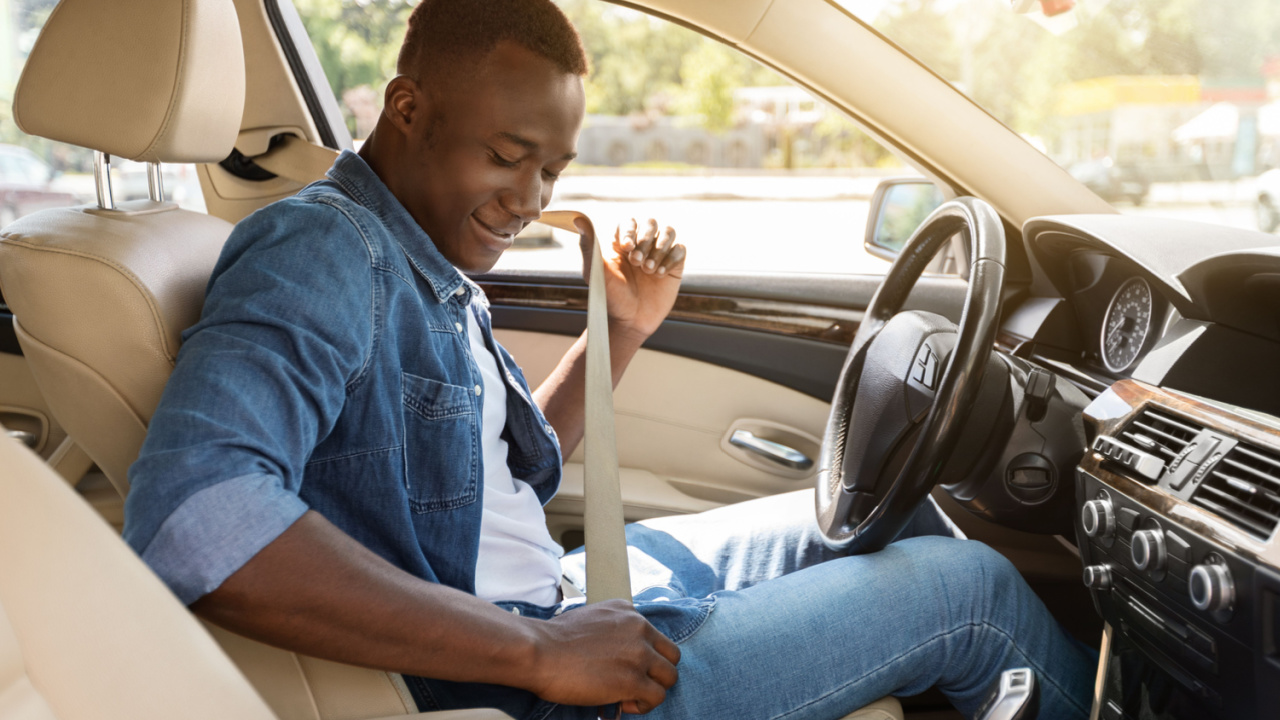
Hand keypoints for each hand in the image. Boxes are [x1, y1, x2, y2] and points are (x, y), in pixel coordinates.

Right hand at [527, 599, 679, 713]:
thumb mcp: (591, 617)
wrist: (539, 652)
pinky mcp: (633, 679)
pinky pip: (657, 696)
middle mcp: (639, 628)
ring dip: (652, 689)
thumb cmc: (554, 640)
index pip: (655, 636)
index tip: (626, 667)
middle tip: (635, 683)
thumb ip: (612, 627)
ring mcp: (638, 654)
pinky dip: (644, 704)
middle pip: (671, 655)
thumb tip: (617, 650)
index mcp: (628, 611)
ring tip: (628, 696)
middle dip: (657, 672)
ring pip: (670, 677)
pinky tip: (623, 704)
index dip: (645, 655)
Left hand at [579, 217, 685, 341]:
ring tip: (649, 270)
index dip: (630, 231)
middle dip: (645, 241)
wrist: (629, 321)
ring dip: (659, 248)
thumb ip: (588, 245)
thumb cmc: (610, 297)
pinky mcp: (674, 265)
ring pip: (668, 232)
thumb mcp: (595, 271)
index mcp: (622, 242)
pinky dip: (671, 258)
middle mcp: (642, 245)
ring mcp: (659, 254)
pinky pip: (680, 249)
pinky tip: (660, 274)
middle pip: (651, 224)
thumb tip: (577, 219)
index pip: (629, 222)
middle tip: (637, 262)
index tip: (626, 247)